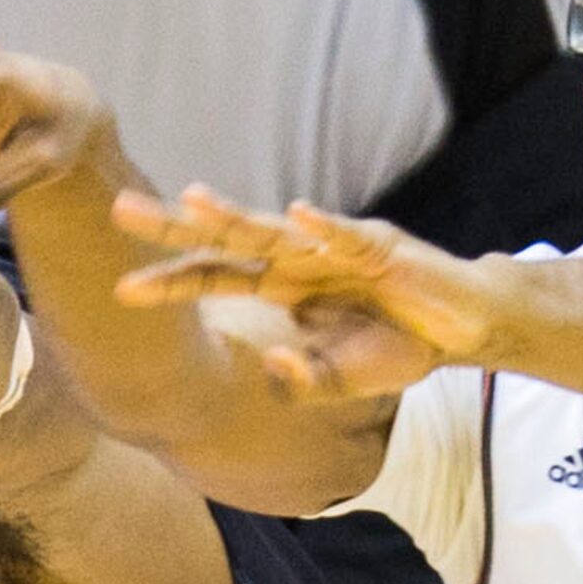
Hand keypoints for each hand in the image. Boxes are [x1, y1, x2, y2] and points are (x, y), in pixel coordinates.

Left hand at [112, 187, 491, 398]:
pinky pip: (350, 238)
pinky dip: (327, 229)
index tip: (120, 289)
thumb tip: (272, 368)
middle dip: (176, 225)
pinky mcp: (384, 248)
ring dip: (238, 217)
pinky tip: (301, 217)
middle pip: (230, 239)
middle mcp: (302, 258)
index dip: (172, 281)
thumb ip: (304, 382)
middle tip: (120, 209)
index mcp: (285, 286)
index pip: (217, 276)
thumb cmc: (398, 347)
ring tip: (195, 201)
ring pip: (279, 231)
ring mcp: (339, 248)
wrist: (463, 327)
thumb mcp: (343, 379)